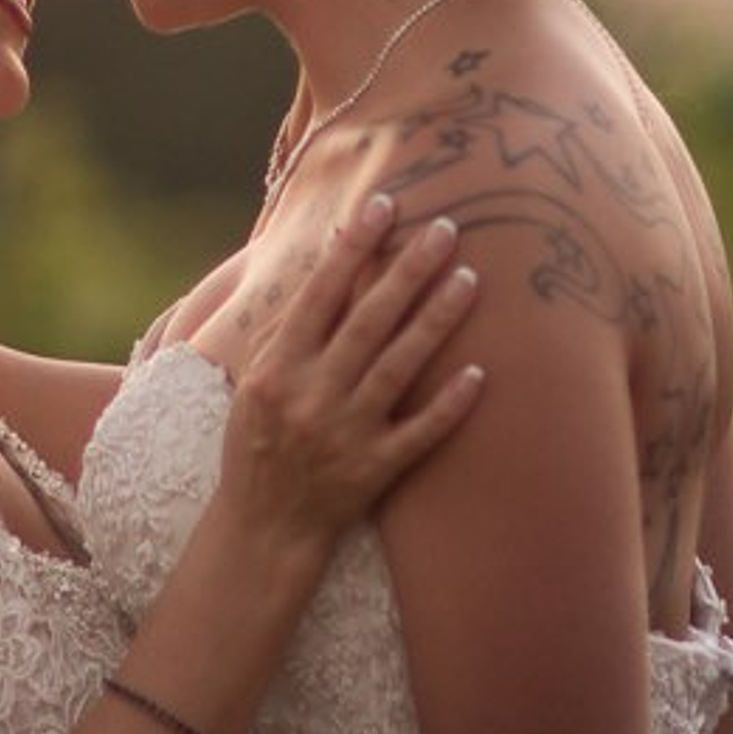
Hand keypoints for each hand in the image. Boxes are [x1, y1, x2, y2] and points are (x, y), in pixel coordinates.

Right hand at [207, 196, 481, 549]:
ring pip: (401, 366)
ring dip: (437, 320)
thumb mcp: (253, 382)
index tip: (382, 207)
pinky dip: (449, 403)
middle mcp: (312, 396)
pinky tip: (480, 373)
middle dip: (408, 270)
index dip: (352, 248)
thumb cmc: (256, 441)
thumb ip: (285, 329)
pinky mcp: (376, 470)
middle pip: (369, 321)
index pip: (320, 294)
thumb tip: (325, 269)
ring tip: (469, 278)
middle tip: (445, 229)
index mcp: (277, 368)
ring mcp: (347, 434)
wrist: (263, 526)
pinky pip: (421, 432)